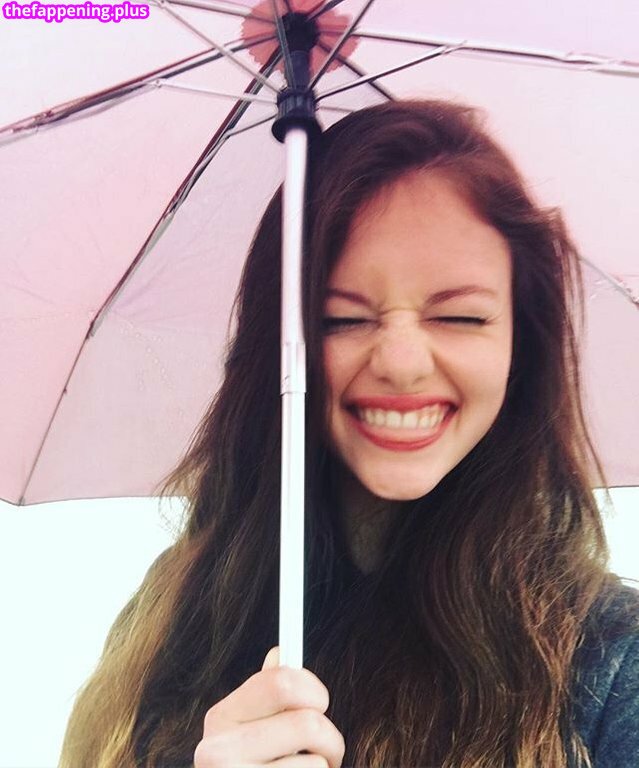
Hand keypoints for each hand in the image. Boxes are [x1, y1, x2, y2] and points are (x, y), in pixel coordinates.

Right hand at [194, 646, 345, 767]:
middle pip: (307, 722)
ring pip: (316, 765)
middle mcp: (216, 752)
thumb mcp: (252, 729)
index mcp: (220, 718)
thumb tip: (281, 651)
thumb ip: (267, 695)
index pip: (281, 680)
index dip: (313, 688)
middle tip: (327, 750)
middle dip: (329, 737)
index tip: (321, 701)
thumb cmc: (255, 767)